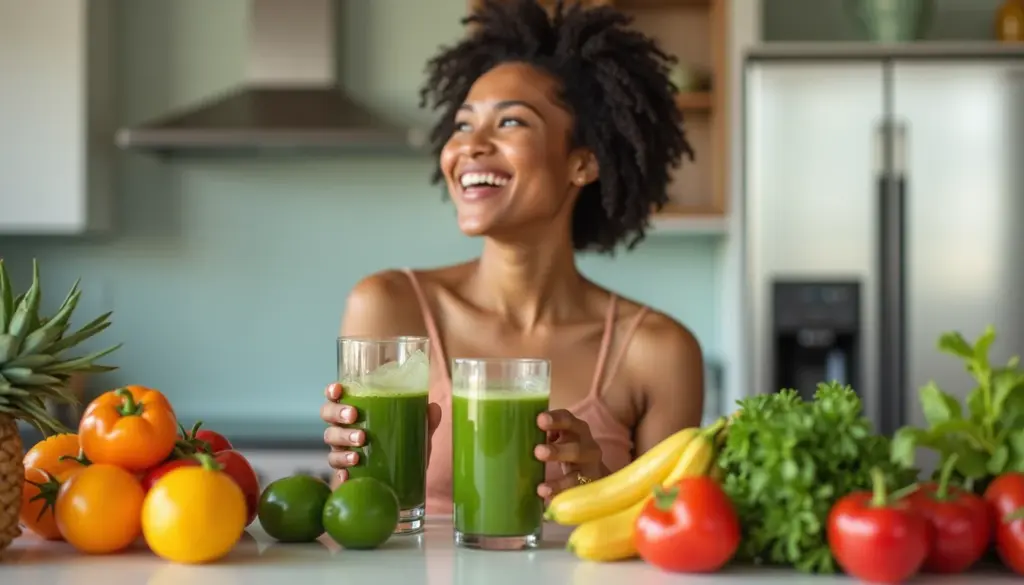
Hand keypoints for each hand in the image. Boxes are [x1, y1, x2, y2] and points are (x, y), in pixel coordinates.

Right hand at [320, 382, 442, 486]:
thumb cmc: (402, 448)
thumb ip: (425, 420)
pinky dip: (342, 469)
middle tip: (354, 416)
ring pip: (331, 440)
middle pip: (328, 415)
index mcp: (356, 411)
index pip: (336, 396)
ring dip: (343, 439)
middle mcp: (344, 428)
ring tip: (361, 441)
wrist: (403, 484)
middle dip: (337, 413)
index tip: (338, 390)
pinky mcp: (346, 471)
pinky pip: (337, 470)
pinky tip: (349, 472)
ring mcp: (342, 449)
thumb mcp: (417, 433)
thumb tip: (433, 408)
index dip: (332, 390)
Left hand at [534, 409, 604, 498]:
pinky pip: (576, 493)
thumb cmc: (566, 449)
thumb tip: (511, 436)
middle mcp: (587, 446)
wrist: (592, 473)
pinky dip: (561, 497)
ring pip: (578, 482)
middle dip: (558, 450)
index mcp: (576, 430)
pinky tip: (547, 500)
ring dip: (560, 481)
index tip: (540, 420)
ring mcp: (590, 468)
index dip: (556, 419)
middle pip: (576, 447)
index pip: (568, 420)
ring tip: (541, 488)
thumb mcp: (558, 439)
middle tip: (538, 452)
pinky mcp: (590, 486)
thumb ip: (542, 436)